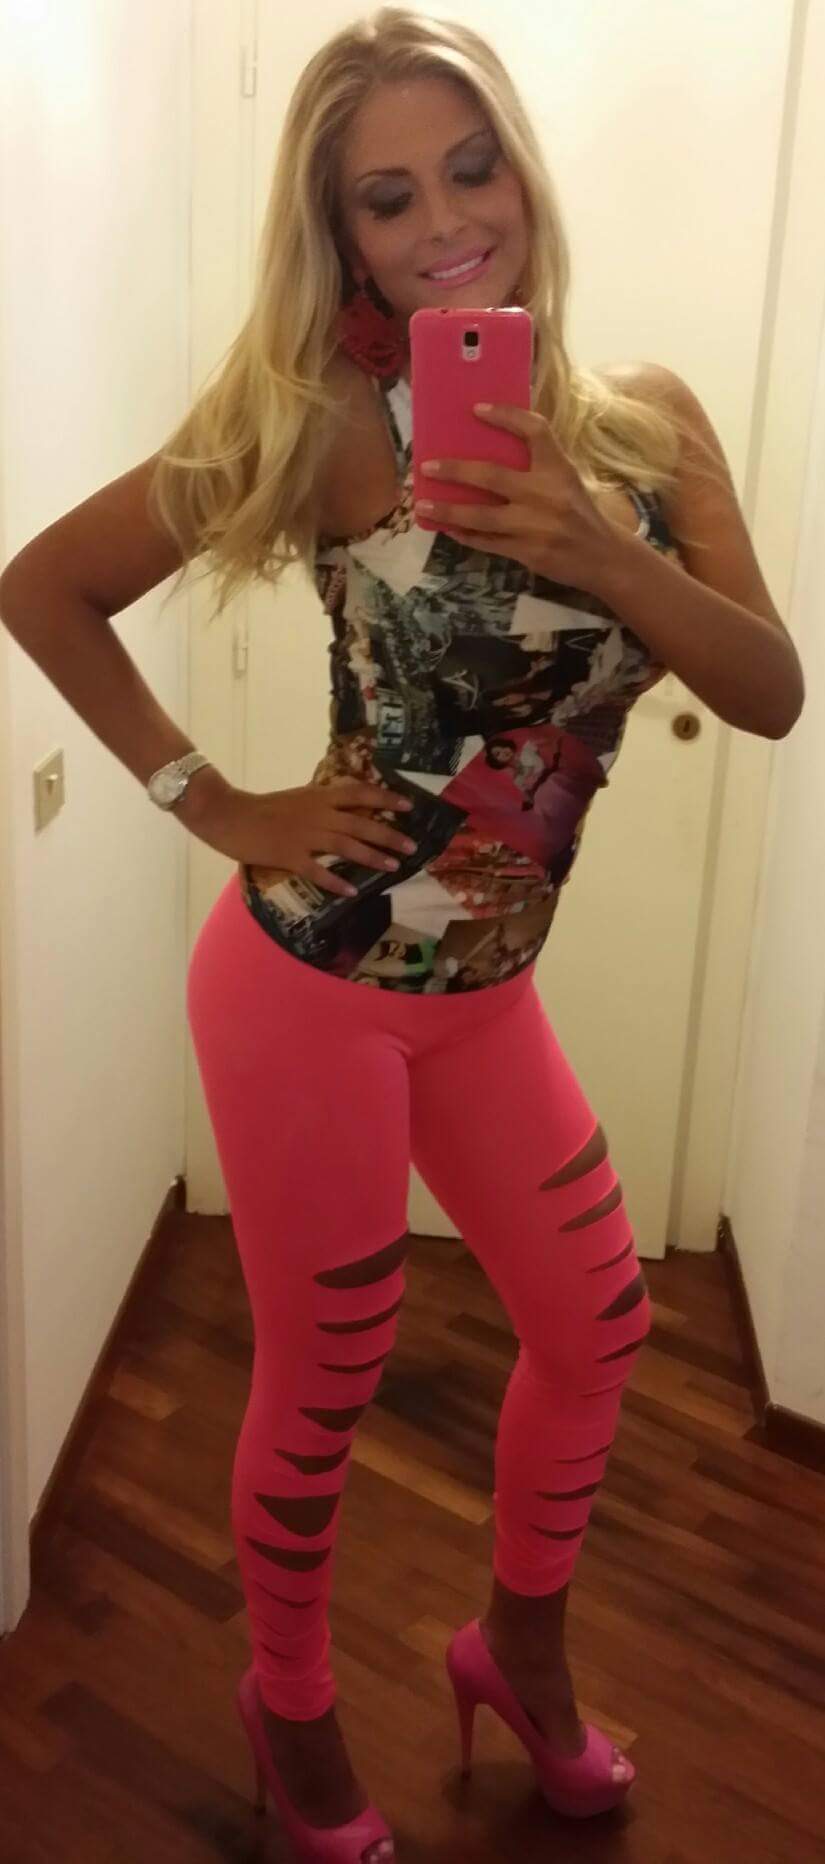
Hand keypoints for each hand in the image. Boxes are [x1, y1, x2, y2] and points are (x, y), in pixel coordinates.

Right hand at [182, 776, 416, 897]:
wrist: (228, 814)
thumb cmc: (262, 808)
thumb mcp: (297, 798)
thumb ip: (321, 805)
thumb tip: (346, 812)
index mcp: (318, 796)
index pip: (359, 793)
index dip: (385, 797)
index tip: (409, 805)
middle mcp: (317, 813)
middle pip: (360, 823)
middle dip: (388, 834)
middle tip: (412, 846)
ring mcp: (303, 835)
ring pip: (346, 845)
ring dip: (372, 856)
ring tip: (393, 866)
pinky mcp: (289, 855)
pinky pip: (317, 870)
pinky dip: (335, 881)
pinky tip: (352, 890)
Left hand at [416, 403, 626, 593]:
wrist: (602, 556)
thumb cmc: (579, 512)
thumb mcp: (567, 479)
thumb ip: (537, 464)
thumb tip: (488, 448)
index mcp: (559, 468)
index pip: (534, 430)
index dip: (506, 415)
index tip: (477, 409)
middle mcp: (547, 494)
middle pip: (491, 475)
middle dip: (455, 470)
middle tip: (427, 467)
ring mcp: (535, 526)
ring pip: (480, 516)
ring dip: (448, 510)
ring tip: (423, 505)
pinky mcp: (528, 552)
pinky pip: (487, 542)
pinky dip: (465, 534)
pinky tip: (448, 528)